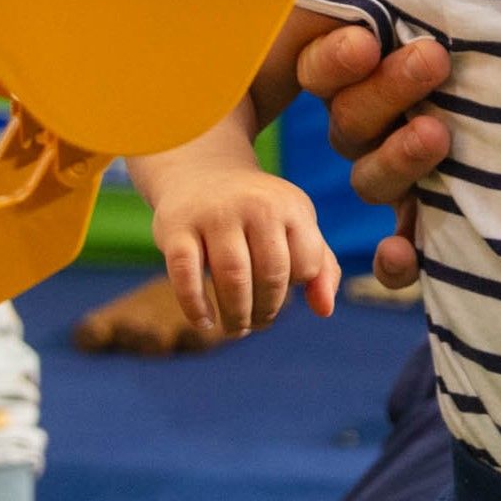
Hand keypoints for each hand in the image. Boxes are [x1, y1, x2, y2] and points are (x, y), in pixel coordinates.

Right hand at [156, 167, 339, 338]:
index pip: (306, 264)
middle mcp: (254, 205)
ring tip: (236, 328)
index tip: (282, 290)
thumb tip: (324, 311)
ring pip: (232, 277)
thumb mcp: (295, 226)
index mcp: (289, 205)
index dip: (296, 287)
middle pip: (270, 275)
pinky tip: (205, 321)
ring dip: (236, 315)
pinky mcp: (176, 227)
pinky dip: (195, 305)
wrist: (200, 172)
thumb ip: (320, 267)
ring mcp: (213, 214)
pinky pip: (185, 274)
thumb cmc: (257, 213)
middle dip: (266, 311)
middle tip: (257, 323)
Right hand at [301, 20, 454, 289]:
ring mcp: (400, 167)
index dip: (334, 59)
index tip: (365, 38)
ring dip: (396, 160)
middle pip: (350, 122)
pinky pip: (405, 248)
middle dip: (385, 93)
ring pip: (373, 179)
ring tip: (438, 133)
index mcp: (357, 63)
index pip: (323, 69)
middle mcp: (370, 119)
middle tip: (432, 59)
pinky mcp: (437, 213)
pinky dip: (400, 256)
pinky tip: (404, 251)